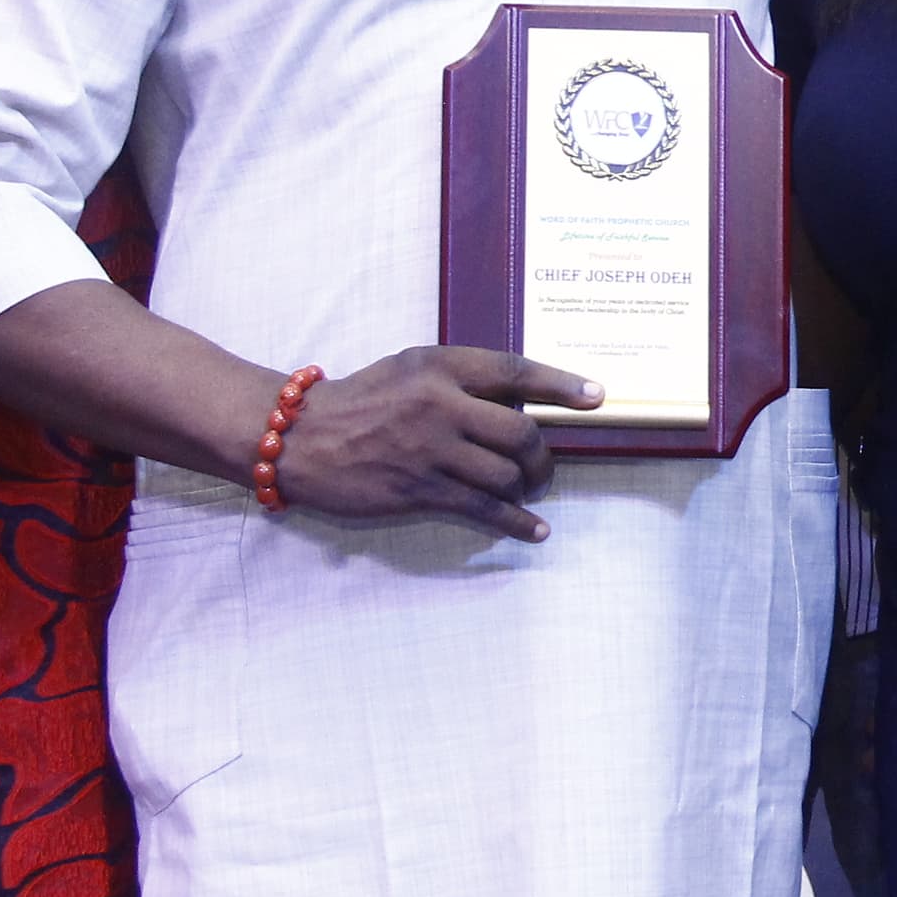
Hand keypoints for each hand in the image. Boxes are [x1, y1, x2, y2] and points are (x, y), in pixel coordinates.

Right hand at [272, 348, 598, 541]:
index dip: (561, 384)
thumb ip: (461, 378)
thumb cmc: (362, 399)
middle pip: (521, 432)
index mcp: (441, 366)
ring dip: (527, 488)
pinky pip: (483, 509)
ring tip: (527, 493)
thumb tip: (519, 401)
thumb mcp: (411, 368)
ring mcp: (431, 449)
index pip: (516, 372)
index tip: (597, 397)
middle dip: (543, 458)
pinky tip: (534, 530)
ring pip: (506, 474)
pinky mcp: (419, 490)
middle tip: (543, 470)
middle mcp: (441, 404)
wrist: (300, 438)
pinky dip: (516, 523)